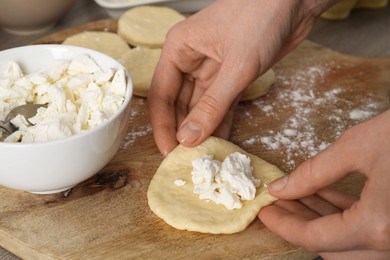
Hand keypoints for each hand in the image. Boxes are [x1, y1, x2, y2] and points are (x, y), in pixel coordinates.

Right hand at [148, 0, 337, 155]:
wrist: (295, 0)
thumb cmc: (261, 16)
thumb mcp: (236, 65)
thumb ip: (212, 105)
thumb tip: (188, 138)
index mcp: (179, 49)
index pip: (161, 95)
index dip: (163, 126)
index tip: (168, 151)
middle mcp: (191, 60)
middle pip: (179, 103)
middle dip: (183, 131)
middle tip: (187, 160)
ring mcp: (213, 69)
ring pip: (201, 106)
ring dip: (203, 130)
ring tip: (204, 156)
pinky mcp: (233, 75)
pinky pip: (222, 104)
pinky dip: (222, 122)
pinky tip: (221, 142)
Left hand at [259, 109, 389, 258]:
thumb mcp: (357, 147)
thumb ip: (312, 173)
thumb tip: (280, 189)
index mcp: (379, 226)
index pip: (314, 238)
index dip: (284, 225)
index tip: (264, 211)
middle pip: (331, 248)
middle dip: (299, 225)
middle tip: (277, 205)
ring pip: (349, 243)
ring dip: (319, 221)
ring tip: (294, 197)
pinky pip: (368, 231)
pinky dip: (343, 216)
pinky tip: (322, 195)